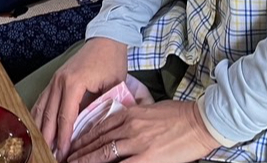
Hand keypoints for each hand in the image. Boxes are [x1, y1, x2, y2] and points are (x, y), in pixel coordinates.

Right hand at [32, 38, 127, 160]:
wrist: (106, 39)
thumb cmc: (112, 61)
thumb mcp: (112, 86)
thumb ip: (101, 107)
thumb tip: (94, 130)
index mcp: (73, 83)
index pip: (65, 117)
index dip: (64, 138)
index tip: (63, 154)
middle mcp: (59, 81)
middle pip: (49, 115)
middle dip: (48, 138)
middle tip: (49, 156)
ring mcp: (54, 79)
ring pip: (41, 108)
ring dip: (40, 128)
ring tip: (41, 146)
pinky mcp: (54, 79)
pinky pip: (42, 100)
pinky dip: (37, 115)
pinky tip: (36, 127)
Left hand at [68, 100, 219, 162]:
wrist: (200, 122)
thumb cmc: (180, 115)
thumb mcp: (151, 109)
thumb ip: (133, 117)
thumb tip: (121, 126)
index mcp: (130, 113)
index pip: (99, 126)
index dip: (84, 136)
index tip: (73, 144)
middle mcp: (129, 126)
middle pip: (97, 140)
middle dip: (79, 150)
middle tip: (65, 157)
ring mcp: (137, 142)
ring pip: (104, 153)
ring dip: (86, 160)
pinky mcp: (147, 157)